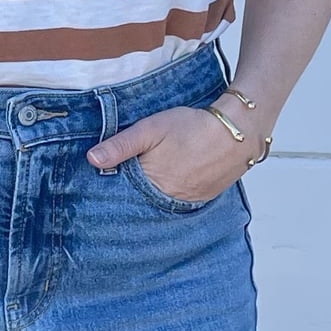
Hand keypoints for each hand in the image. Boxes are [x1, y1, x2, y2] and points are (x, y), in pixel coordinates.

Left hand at [86, 105, 255, 203]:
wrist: (238, 131)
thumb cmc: (193, 127)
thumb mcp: (150, 129)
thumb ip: (121, 145)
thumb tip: (92, 159)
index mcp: (152, 184)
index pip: (124, 195)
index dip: (115, 189)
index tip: (104, 186)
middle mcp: (169, 199)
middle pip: (144, 202)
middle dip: (134, 194)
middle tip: (130, 181)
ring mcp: (189, 201)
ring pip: (163, 203)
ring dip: (154, 195)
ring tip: (152, 180)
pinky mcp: (204, 197)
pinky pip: (183, 201)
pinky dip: (174, 194)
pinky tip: (173, 180)